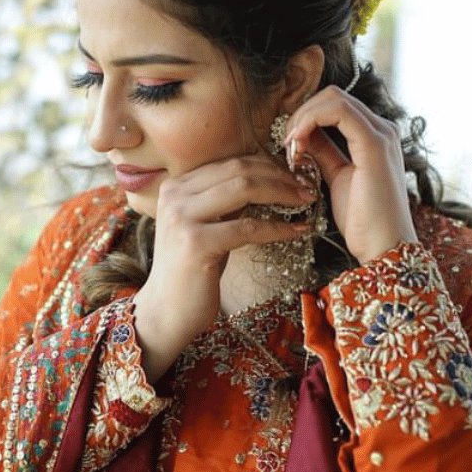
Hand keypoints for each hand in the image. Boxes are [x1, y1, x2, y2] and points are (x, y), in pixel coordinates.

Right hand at [132, 156, 314, 379]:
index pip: (229, 162)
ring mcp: (182, 218)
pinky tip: (297, 231)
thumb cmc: (190, 270)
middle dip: (279, 176)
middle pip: (239, 170)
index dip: (267, 165)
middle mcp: (174, 196)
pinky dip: (278, 227)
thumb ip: (223, 202)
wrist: (166, 310)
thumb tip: (267, 181)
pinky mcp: (196, 243)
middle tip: (306, 188)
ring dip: (282, 193)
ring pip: (244, 188)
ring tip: (305, 202)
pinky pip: (248, 227)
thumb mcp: (204, 226)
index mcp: (176, 187)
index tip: (293, 176)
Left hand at [284, 86, 416, 263]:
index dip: (304, 118)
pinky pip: (337, 111)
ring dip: (301, 118)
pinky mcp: (375, 145)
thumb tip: (300, 138)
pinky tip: (296, 147)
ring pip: (332, 98)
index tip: (288, 145)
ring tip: (290, 149)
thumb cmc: (362, 220)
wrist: (383, 246)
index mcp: (374, 137)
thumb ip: (321, 154)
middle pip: (331, 96)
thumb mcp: (334, 178)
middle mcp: (382, 130)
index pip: (333, 106)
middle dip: (301, 115)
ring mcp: (381, 134)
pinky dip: (309, 122)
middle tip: (286, 146)